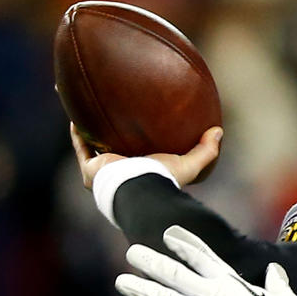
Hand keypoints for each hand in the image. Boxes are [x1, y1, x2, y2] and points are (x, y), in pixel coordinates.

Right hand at [71, 123, 222, 189]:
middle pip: (113, 147)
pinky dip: (77, 130)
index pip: (139, 154)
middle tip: (108, 111)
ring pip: (93, 144)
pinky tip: (77, 112)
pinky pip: (81, 145)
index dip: (136, 140)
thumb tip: (219, 130)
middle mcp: (122, 174)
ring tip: (87, 107)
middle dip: (108, 132)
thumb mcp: (190, 164)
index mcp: (143, 172)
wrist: (142, 188)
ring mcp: (104, 173)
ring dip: (88, 127)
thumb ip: (206, 150)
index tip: (138, 123)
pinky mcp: (91, 170)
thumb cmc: (165, 179)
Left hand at [115, 225, 296, 295]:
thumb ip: (276, 283)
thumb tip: (276, 269)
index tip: (169, 233)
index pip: (203, 256)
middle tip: (132, 251)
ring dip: (142, 290)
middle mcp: (213, 295)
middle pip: (175, 274)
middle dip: (152, 262)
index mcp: (231, 284)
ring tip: (121, 281)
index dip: (185, 243)